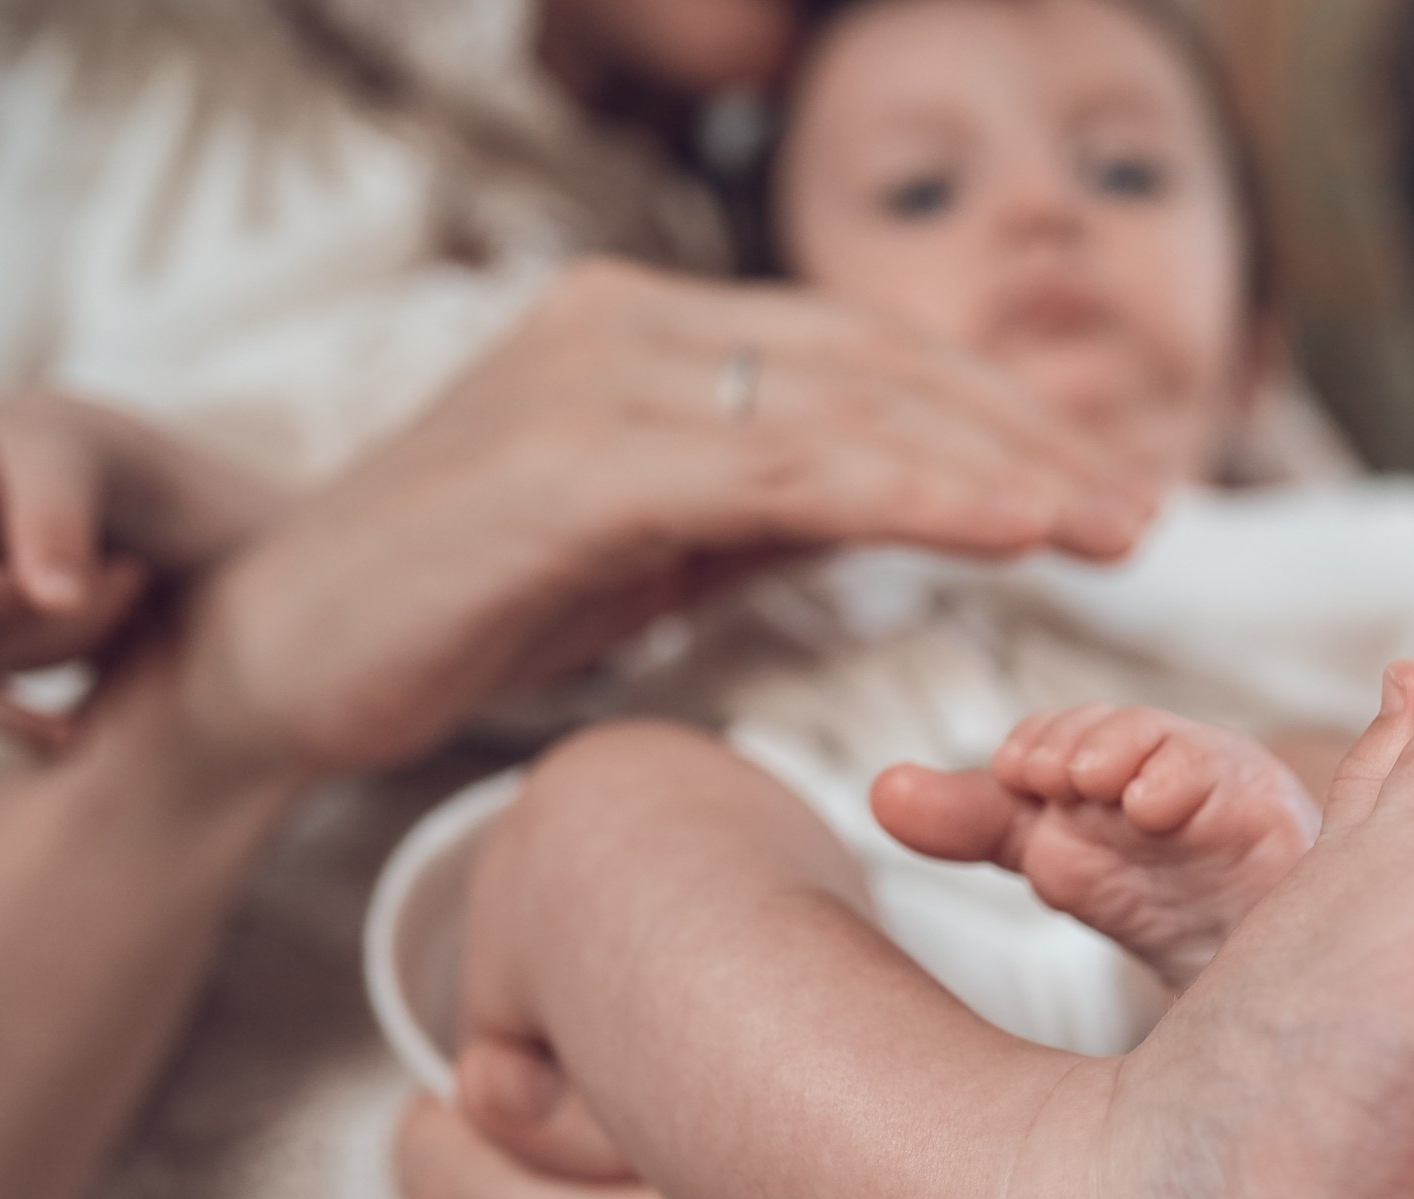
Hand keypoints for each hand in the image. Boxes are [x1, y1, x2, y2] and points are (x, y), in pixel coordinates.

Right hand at [0, 394, 279, 752]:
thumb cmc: (70, 447)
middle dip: (65, 624)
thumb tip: (50, 601)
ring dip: (63, 650)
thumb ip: (55, 520)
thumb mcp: (71, 454)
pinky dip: (25, 720)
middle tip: (134, 576)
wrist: (81, 474)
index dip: (17, 595)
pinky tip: (69, 736)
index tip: (123, 568)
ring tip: (120, 592)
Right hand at [180, 259, 1161, 780]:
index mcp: (649, 334)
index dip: (992, 415)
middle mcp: (629, 325)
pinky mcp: (573, 463)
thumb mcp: (644, 548)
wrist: (273, 659)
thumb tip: (893, 508)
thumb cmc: (458, 605)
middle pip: (878, 362)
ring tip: (1109, 522)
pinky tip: (1004, 527)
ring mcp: (597, 380)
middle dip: (1024, 435)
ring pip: (847, 404)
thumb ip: (759, 510)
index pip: (861, 355)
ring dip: (997, 466)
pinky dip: (906, 491)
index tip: (1093, 485)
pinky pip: (778, 469)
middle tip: (1139, 507)